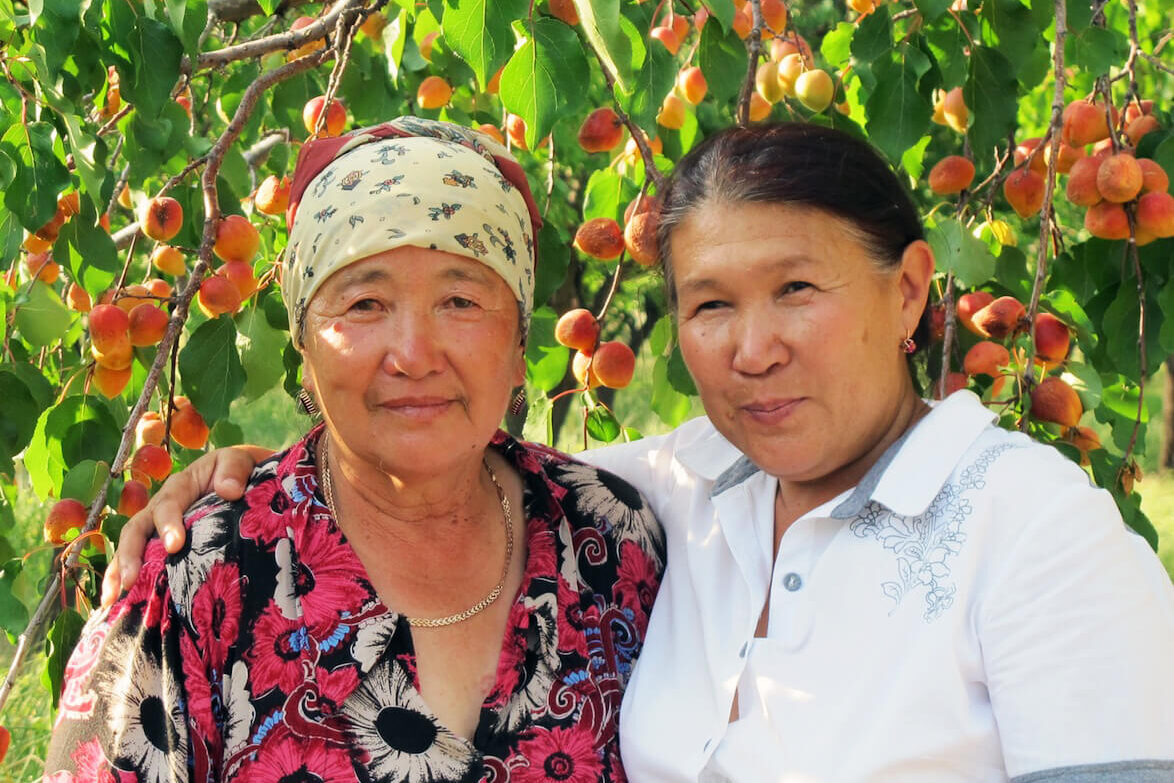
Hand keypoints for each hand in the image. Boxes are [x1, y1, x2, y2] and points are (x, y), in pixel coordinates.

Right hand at [101, 445, 271, 606]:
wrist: (244, 478)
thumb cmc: (240, 471)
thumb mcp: (239, 461)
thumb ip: (234, 470)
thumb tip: (229, 490)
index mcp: (181, 486)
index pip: (168, 505)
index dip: (168, 524)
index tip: (175, 546)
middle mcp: (162, 507)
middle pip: (138, 529)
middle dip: (131, 555)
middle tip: (130, 581)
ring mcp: (158, 527)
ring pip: (131, 547)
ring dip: (118, 572)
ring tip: (111, 599)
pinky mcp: (163, 546)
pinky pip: (142, 560)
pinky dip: (125, 580)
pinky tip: (117, 604)